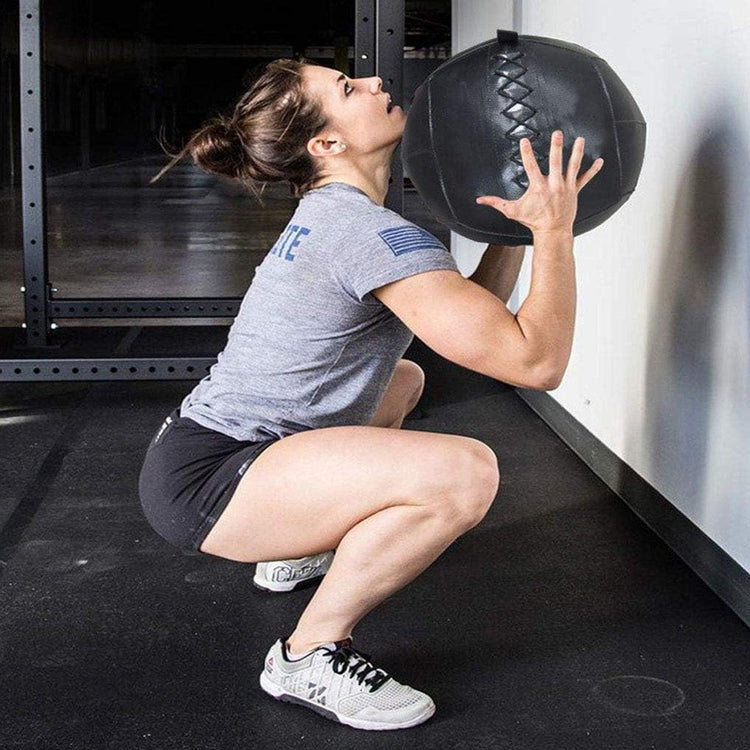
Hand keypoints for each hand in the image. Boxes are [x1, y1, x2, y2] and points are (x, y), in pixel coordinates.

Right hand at [475, 130, 603, 234]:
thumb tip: (479, 200)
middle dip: (556, 147)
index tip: (524, 141)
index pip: (531, 166)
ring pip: (572, 166)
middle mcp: (553, 185)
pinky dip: (593, 170)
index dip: (526, 153)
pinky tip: (600, 161)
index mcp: (538, 187)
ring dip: (576, 152)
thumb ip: (496, 203)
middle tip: (557, 133)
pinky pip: (585, 179)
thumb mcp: (512, 211)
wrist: (552, 232)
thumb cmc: (532, 221)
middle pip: (555, 162)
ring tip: (579, 139)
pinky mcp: (574, 191)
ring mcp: (566, 187)